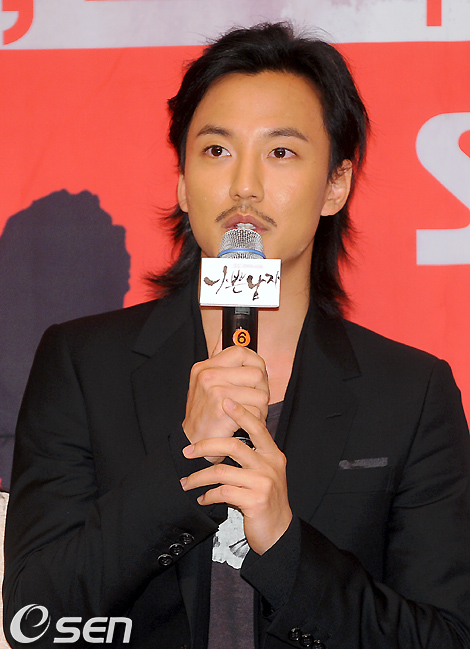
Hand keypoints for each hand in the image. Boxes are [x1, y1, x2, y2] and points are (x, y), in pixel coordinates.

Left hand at [180, 398, 291, 554]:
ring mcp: (264, 483)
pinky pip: (223, 492)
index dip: (241, 413)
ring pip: (222, 472)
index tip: (225, 402)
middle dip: (205, 446)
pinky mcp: (256, 501)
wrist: (279, 532)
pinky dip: (208, 495)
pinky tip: (203, 499)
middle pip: (233, 446)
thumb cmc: (266, 500)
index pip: (257, 427)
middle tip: (187, 451)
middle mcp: (270, 465)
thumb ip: (253, 456)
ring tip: (187, 482)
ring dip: (199, 477)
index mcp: (273, 454)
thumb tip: (226, 439)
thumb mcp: (265, 473)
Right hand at [182, 346, 268, 462]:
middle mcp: (208, 376)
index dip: (256, 363)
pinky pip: (256, 411)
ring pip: (261, 394)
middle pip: (257, 374)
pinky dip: (257, 420)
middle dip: (263, 390)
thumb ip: (228, 372)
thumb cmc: (207, 415)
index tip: (258, 376)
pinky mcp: (223, 410)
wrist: (192, 441)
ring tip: (251, 414)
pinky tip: (247, 424)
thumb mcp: (209, 386)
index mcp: (205, 367)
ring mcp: (215, 391)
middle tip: (256, 401)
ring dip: (262, 408)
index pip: (240, 351)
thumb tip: (257, 365)